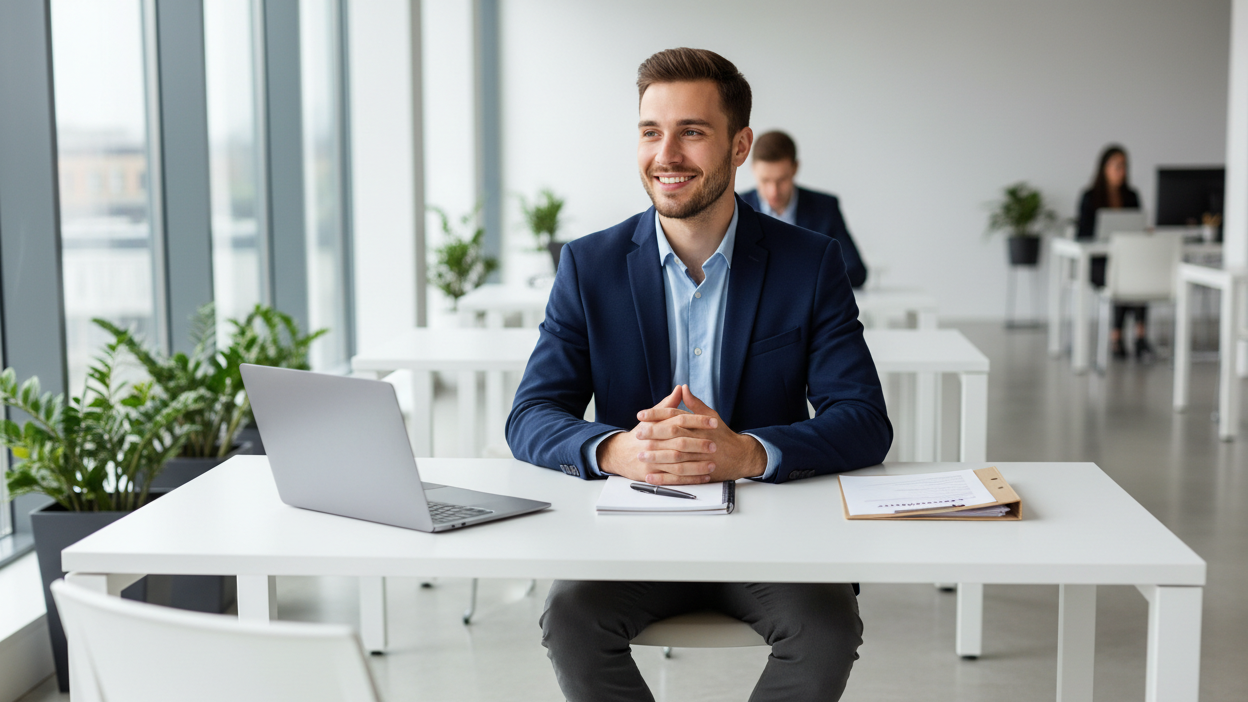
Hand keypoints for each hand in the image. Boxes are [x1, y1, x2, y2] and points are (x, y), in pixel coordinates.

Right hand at [597, 386, 719, 484]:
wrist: (620, 454)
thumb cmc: (641, 435)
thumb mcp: (652, 418)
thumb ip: (668, 405)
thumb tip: (681, 389)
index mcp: (655, 426)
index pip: (679, 420)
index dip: (698, 420)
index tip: (714, 422)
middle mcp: (652, 443)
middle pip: (679, 442)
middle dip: (699, 444)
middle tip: (714, 444)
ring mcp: (652, 460)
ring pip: (677, 463)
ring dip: (697, 465)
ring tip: (712, 464)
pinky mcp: (652, 475)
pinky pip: (674, 479)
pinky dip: (690, 479)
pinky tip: (703, 477)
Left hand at [635, 385, 765, 481]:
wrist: (740, 456)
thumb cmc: (723, 435)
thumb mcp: (711, 415)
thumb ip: (695, 403)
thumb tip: (682, 388)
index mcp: (699, 425)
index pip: (674, 416)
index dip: (656, 415)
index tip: (641, 415)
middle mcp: (698, 440)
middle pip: (672, 435)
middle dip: (653, 434)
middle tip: (638, 434)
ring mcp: (699, 458)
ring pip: (674, 457)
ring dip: (656, 456)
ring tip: (641, 455)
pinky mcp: (698, 473)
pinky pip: (678, 476)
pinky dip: (663, 477)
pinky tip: (650, 476)